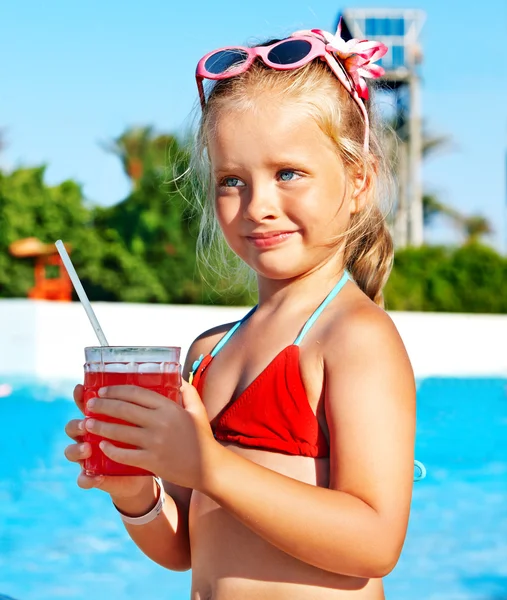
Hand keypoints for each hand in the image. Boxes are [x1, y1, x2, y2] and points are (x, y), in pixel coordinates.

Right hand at [64, 384, 152, 498]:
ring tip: (87, 449)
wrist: (141, 474)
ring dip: (78, 450)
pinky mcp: (97, 476)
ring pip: (73, 451)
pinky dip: (86, 479)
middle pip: (75, 426)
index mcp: (102, 418)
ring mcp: (91, 457)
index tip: (80, 388)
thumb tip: (175, 376)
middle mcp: (91, 435)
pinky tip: (92, 478)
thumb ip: (156, 400)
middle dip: (78, 424)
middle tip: (86, 423)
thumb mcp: (149, 420)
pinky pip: (85, 478)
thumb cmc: (147, 439)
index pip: (85, 404)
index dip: (80, 396)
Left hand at [82, 381, 217, 490]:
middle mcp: (160, 422)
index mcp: (169, 407)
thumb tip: (177, 375)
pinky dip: (111, 450)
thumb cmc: (202, 436)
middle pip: (124, 410)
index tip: (103, 390)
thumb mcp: (197, 409)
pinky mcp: (152, 461)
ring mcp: (155, 442)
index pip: (136, 393)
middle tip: (90, 405)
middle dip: (102, 405)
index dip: (116, 390)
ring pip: (120, 431)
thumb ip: (187, 391)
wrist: (208, 467)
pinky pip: (125, 454)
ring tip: (87, 424)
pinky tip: (102, 446)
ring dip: (100, 426)